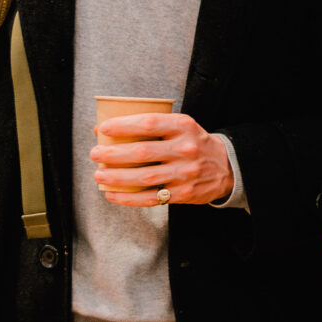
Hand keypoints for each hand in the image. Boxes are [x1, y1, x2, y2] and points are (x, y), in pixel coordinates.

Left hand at [90, 112, 230, 206]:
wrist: (227, 166)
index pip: (149, 123)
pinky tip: (112, 194)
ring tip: (99, 175)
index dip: (124, 125)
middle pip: (142, 152)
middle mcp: (185, 149)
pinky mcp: (184, 194)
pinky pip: (151, 198)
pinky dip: (128, 198)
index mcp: (184, 126)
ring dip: (116, 177)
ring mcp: (185, 173)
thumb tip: (106, 130)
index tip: (103, 129)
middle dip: (113, 154)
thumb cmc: (193, 143)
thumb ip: (151, 127)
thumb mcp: (181, 127)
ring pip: (144, 177)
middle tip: (95, 154)